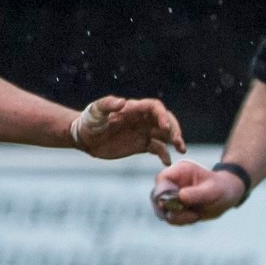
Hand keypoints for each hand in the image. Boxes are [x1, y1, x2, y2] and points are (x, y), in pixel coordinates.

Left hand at [71, 96, 186, 163]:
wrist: (84, 137)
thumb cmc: (89, 120)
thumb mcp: (95, 110)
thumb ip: (108, 104)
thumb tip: (122, 102)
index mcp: (134, 109)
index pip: (155, 108)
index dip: (163, 115)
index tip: (165, 127)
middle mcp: (142, 119)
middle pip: (166, 120)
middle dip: (174, 129)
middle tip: (178, 142)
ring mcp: (143, 132)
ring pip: (165, 135)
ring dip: (175, 141)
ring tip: (181, 150)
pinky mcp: (141, 145)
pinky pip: (157, 148)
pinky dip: (164, 155)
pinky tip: (167, 162)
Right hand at [150, 160, 244, 224]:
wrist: (227, 195)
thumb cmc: (221, 188)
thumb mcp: (213, 191)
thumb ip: (197, 193)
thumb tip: (180, 196)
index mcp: (179, 171)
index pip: (161, 180)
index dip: (165, 193)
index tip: (181, 202)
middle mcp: (172, 182)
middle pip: (156, 197)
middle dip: (170, 209)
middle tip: (191, 214)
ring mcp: (171, 195)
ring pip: (161, 210)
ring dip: (178, 217)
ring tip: (196, 215)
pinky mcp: (174, 207)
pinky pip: (170, 218)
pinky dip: (181, 221)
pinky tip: (196, 216)